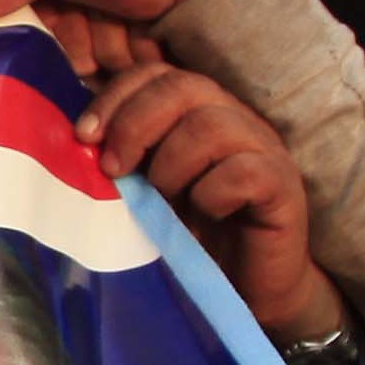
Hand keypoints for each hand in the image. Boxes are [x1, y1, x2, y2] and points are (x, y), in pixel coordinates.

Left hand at [83, 65, 337, 342]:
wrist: (249, 290)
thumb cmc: (194, 239)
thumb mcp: (149, 192)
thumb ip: (126, 161)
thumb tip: (81, 143)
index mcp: (201, 111)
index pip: (157, 74)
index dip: (117, 96)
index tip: (84, 135)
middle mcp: (235, 119)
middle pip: (183, 87)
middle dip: (135, 124)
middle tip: (114, 169)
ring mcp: (265, 149)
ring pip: (211, 126)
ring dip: (171, 165)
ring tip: (163, 202)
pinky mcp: (283, 186)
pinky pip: (244, 171)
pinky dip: (211, 194)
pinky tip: (204, 215)